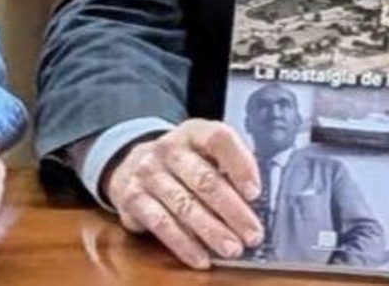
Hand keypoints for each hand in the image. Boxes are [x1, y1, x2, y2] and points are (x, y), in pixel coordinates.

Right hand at [104, 119, 262, 268]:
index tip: (255, 193)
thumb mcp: (205, 151)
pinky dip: (183, 244)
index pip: (218, 139)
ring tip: (232, 249)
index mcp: (193, 132)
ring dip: (211, 231)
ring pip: (183, 205)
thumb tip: (256, 198)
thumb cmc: (185, 162)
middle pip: (204, 179)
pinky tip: (201, 257)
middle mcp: (168, 148)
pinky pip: (161, 224)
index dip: (239, 165)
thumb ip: (230, 164)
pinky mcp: (133, 198)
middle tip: (252, 233)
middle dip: (232, 210)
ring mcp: (148, 173)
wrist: (135, 163)